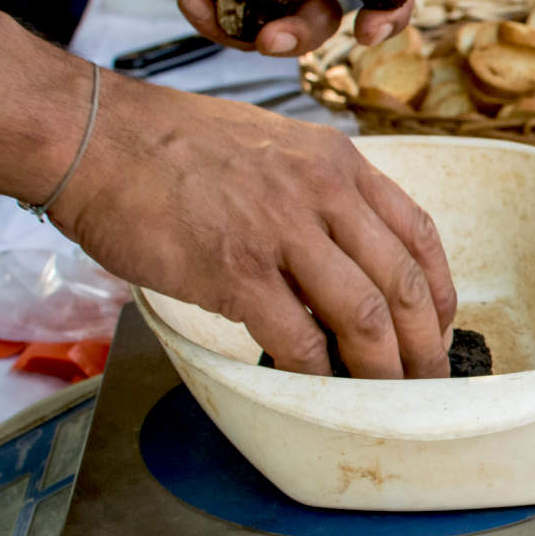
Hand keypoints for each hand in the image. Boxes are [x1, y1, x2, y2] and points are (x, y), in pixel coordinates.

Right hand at [56, 77, 456, 378]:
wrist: (94, 137)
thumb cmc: (174, 146)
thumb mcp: (274, 146)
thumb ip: (320, 195)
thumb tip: (348, 259)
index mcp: (337, 163)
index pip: (417, 234)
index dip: (440, 292)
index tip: (440, 328)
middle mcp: (322, 192)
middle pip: (403, 284)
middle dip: (424, 346)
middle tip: (429, 382)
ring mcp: (281, 232)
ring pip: (365, 316)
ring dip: (384, 369)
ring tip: (388, 398)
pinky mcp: (236, 272)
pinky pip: (298, 339)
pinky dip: (317, 375)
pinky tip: (320, 390)